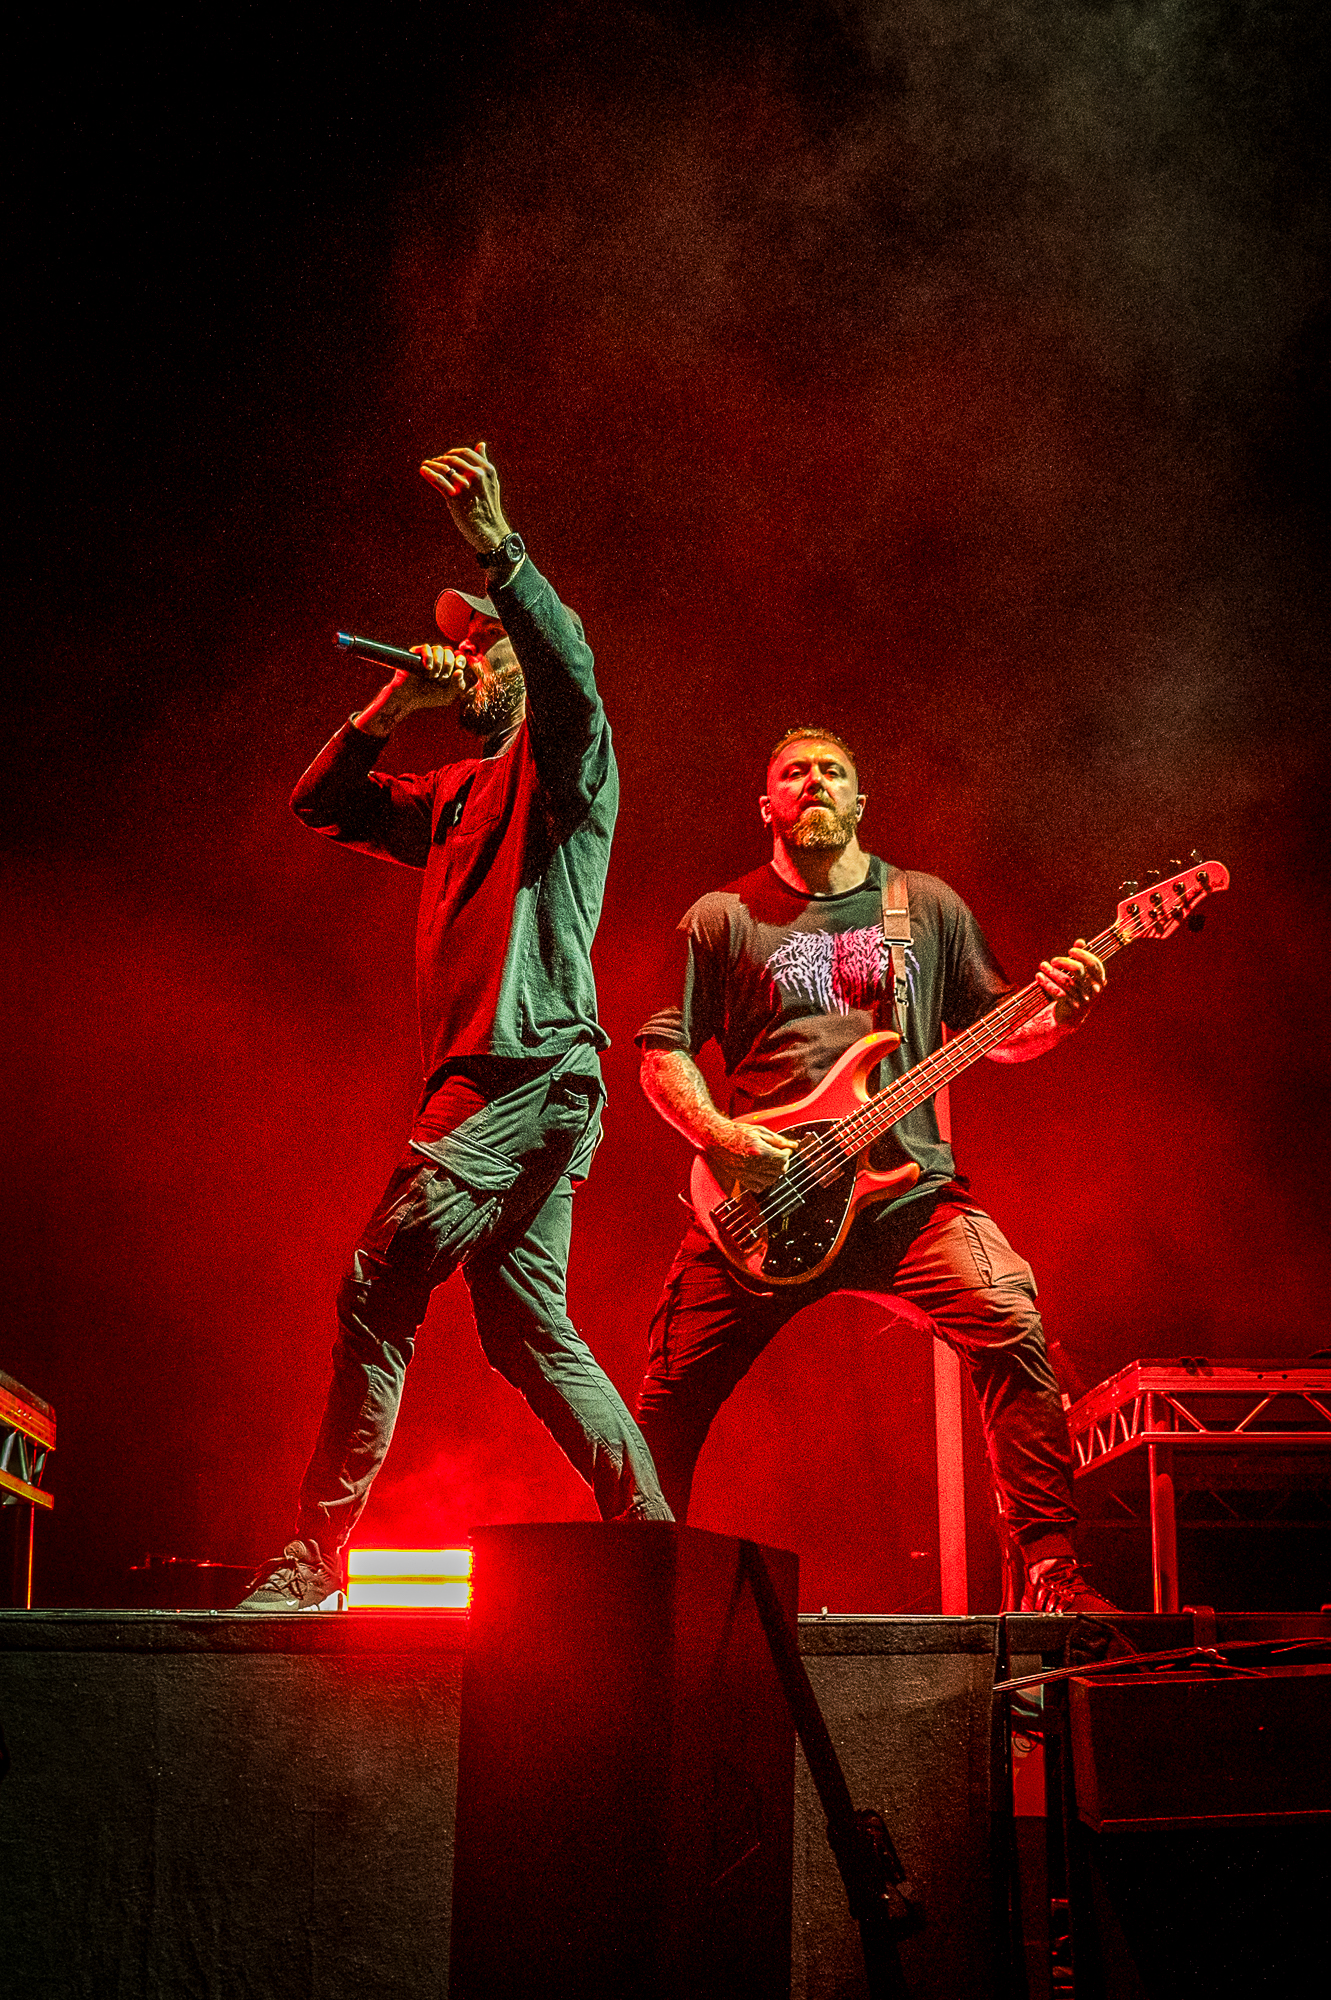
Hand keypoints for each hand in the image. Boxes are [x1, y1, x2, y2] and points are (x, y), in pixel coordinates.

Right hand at [353, 646, 470, 736]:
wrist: (408, 698)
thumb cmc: (427, 697)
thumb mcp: (447, 695)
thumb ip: (457, 686)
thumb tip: (460, 671)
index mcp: (448, 668)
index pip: (458, 656)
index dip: (461, 659)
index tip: (459, 667)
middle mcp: (439, 660)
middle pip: (450, 651)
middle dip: (449, 664)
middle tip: (443, 677)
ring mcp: (428, 656)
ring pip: (439, 648)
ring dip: (439, 662)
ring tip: (433, 676)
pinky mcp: (416, 654)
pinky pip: (426, 647)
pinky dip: (429, 657)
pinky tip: (428, 668)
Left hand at [420, 441, 510, 552]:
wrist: (489, 530)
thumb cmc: (489, 507)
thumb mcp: (491, 482)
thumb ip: (484, 462)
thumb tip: (481, 444)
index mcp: (487, 470)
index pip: (465, 453)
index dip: (453, 453)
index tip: (447, 457)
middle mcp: (477, 475)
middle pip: (453, 459)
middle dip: (442, 459)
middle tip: (435, 462)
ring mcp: (466, 486)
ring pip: (444, 468)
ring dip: (432, 465)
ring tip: (426, 466)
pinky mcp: (455, 497)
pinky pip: (438, 480)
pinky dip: (428, 473)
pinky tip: (422, 470)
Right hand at [703, 1118, 799, 1192]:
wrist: (717, 1138)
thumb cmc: (737, 1132)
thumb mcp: (759, 1131)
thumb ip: (778, 1140)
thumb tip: (794, 1145)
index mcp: (758, 1150)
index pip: (782, 1158)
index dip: (787, 1153)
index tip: (786, 1149)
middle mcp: (752, 1163)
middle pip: (779, 1170)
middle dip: (783, 1162)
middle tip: (780, 1155)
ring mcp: (746, 1173)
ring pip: (771, 1180)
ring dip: (775, 1172)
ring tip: (771, 1162)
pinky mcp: (741, 1178)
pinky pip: (759, 1187)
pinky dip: (764, 1182)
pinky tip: (763, 1172)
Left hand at [1036, 939, 1106, 1027]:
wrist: (1072, 1017)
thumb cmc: (1076, 990)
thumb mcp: (1081, 975)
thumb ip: (1081, 958)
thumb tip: (1080, 941)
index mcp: (1099, 980)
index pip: (1094, 964)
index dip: (1083, 954)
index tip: (1070, 950)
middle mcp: (1093, 990)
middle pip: (1078, 970)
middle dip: (1063, 961)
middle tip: (1053, 960)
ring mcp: (1083, 999)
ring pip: (1065, 981)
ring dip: (1051, 971)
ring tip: (1042, 966)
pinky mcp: (1071, 1007)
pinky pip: (1057, 992)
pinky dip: (1047, 983)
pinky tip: (1039, 976)